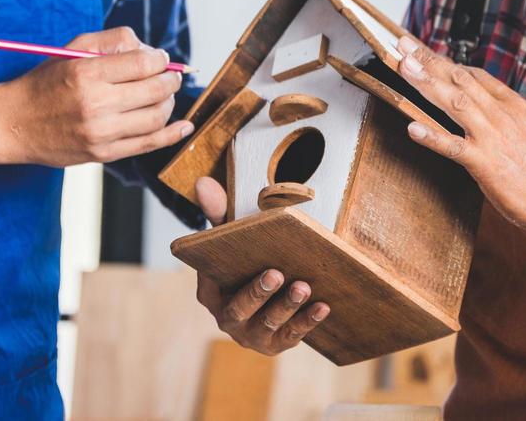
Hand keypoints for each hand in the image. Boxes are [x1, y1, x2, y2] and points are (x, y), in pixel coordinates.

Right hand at [0, 27, 191, 165]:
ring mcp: (100, 133)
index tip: (161, 59)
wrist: (14, 124)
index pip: (143, 63)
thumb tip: (150, 50)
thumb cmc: (45, 82)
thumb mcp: (72, 51)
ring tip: (164, 95)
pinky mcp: (102, 154)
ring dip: (169, 103)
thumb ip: (112, 41)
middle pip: (155, 89)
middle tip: (171, 76)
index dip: (161, 59)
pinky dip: (171, 135)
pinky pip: (148, 144)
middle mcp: (95, 104)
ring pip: (157, 117)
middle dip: (171, 79)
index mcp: (87, 73)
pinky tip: (184, 126)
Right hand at [191, 177, 329, 354]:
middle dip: (257, 294)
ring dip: (286, 307)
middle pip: (238, 310)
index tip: (242, 263)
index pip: (211, 286)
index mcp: (210, 293)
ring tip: (303, 286)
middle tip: (276, 274)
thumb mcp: (229, 235)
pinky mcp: (276, 344)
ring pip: (267, 325)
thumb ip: (217, 211)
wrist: (269, 286)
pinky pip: (292, 335)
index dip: (223, 279)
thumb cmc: (245, 257)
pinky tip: (322, 306)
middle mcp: (227, 319)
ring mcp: (252, 335)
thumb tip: (202, 182)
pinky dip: (307, 321)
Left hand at [395, 34, 525, 243]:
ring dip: (427, 83)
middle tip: (405, 45)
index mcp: (514, 107)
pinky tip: (412, 128)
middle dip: (430, 61)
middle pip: (461, 80)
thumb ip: (506, 119)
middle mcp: (502, 115)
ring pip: (455, 102)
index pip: (475, 75)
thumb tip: (483, 109)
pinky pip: (453, 147)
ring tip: (405, 68)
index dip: (447, 61)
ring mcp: (493, 137)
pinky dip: (431, 136)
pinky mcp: (485, 163)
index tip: (425, 51)